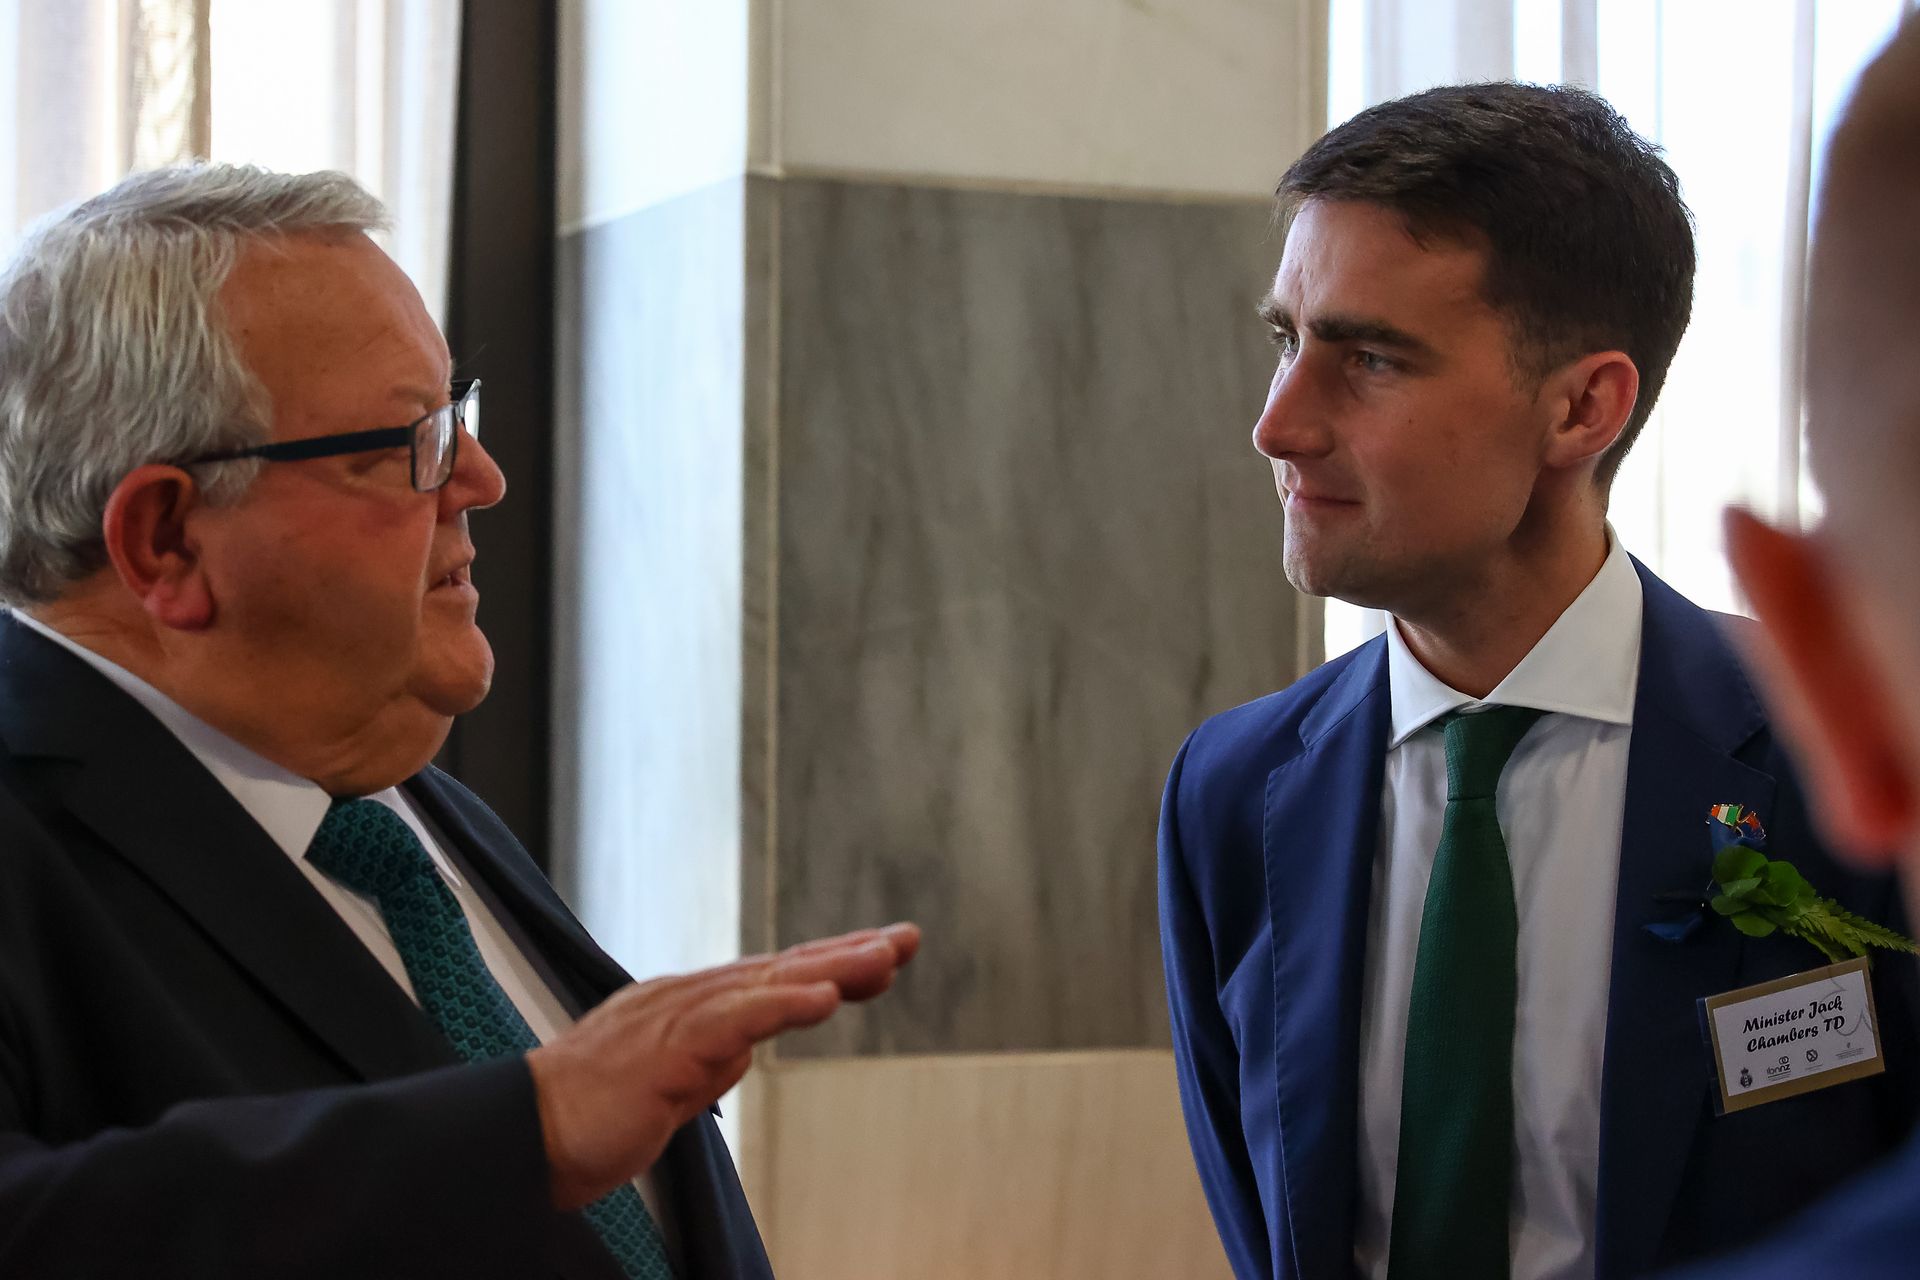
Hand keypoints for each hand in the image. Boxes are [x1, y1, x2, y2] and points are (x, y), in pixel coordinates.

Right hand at [526, 922, 919, 1208]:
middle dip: (848, 952)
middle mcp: (687, 998)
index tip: (881, 954)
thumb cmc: (587, 1117)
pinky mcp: (664, 1049)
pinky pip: (734, 1021)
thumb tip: (743, 1053)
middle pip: (782, 968)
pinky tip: (824, 998)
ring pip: (768, 983)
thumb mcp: (669, 1088)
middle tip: (906, 939)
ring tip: (884, 958)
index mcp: (689, 1007)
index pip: (773, 978)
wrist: (521, 1136)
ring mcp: (674, 1017)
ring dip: (831, 969)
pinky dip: (782, 1004)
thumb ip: (707, 1063)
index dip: (829, 963)